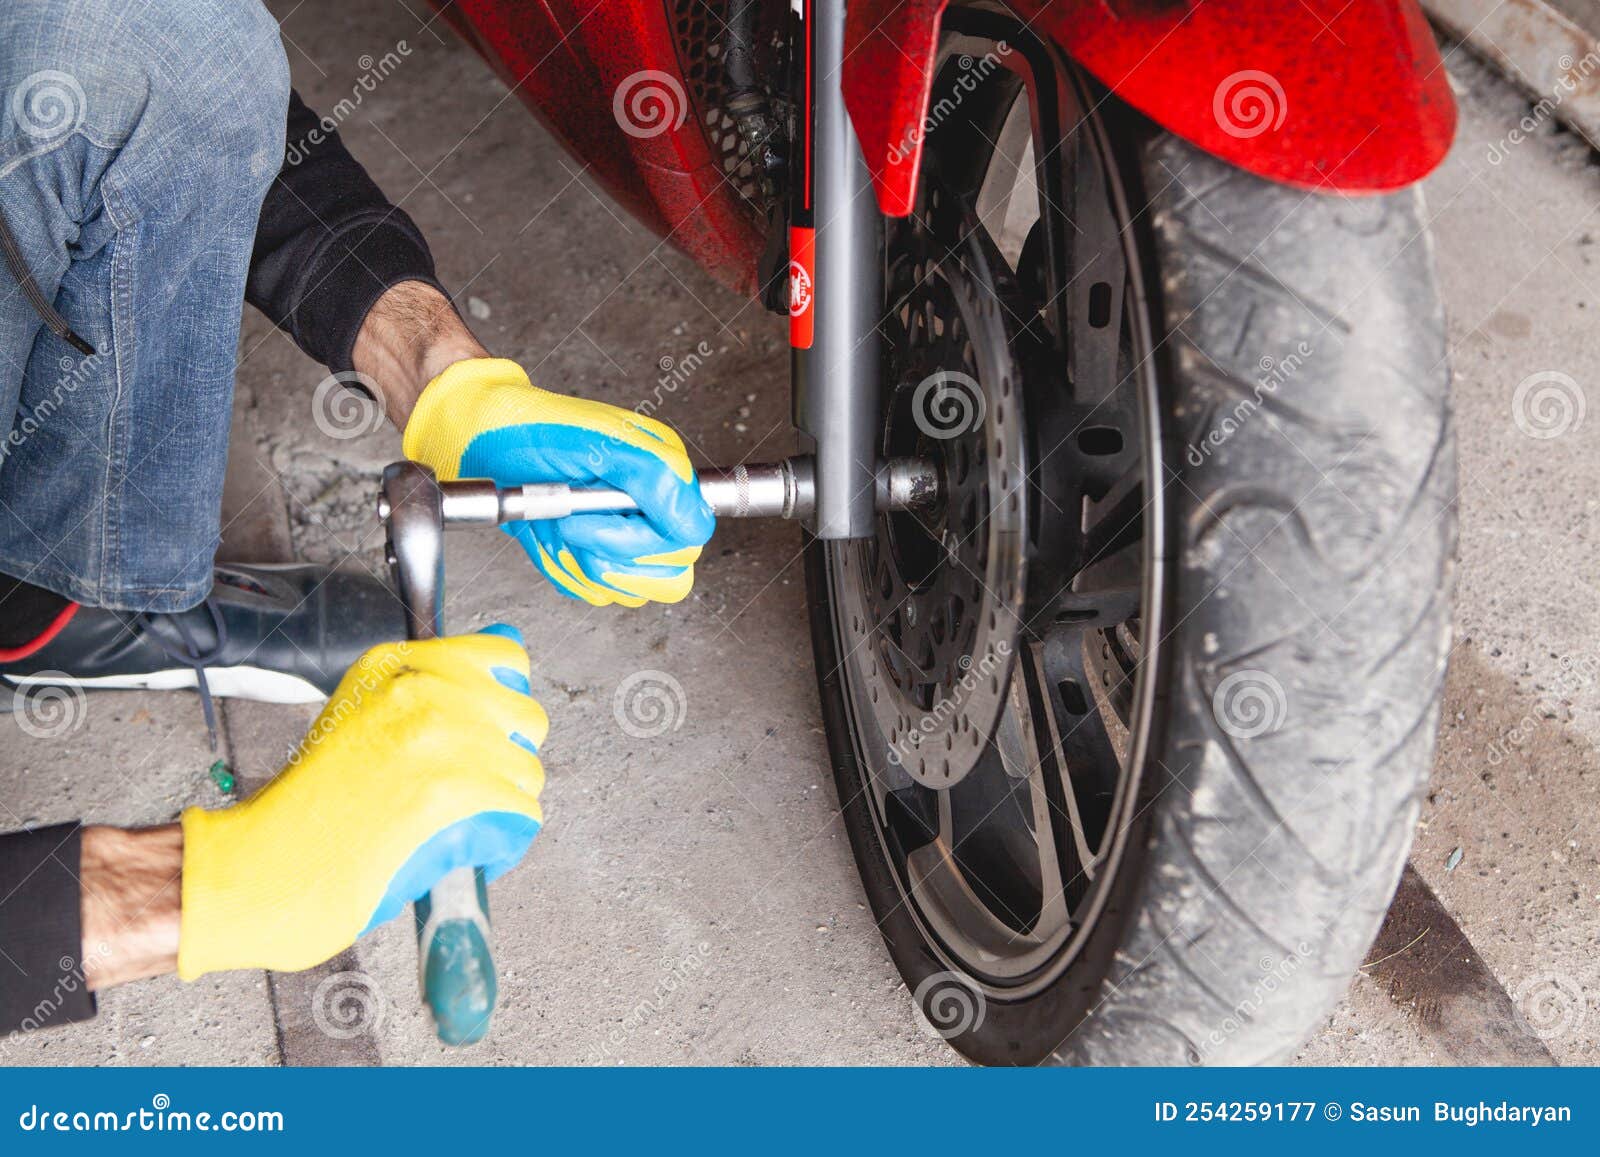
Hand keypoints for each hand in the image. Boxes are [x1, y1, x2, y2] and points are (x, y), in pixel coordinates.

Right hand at [176, 627, 546, 978]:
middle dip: (506, 760)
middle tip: (463, 793)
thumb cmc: (306, 810)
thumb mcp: (360, 719)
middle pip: (524, 717)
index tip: (490, 730)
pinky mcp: (449, 791)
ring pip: (527, 772)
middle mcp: (420, 689)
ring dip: (502, 807)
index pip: (503, 656)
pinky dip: (503, 844)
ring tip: (453, 828)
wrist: (260, 868)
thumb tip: (510, 653)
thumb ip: (433, 690)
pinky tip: (463, 854)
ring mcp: (437, 737)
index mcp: (395, 666)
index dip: (506, 701)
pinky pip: (522, 816)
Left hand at [401, 357, 714, 606]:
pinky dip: (565, 568)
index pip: (689, 537)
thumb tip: (691, 521)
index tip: (601, 510)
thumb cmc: (536, 429)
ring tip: (561, 522)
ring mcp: (623, 538)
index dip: (648, 537)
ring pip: (630, 590)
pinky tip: (551, 535)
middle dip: (613, 551)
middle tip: (573, 518)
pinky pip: (594, 592)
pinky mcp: (593, 558)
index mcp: (665, 476)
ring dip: (586, 561)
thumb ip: (658, 477)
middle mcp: (651, 510)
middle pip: (669, 573)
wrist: (484, 441)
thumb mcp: (603, 439)